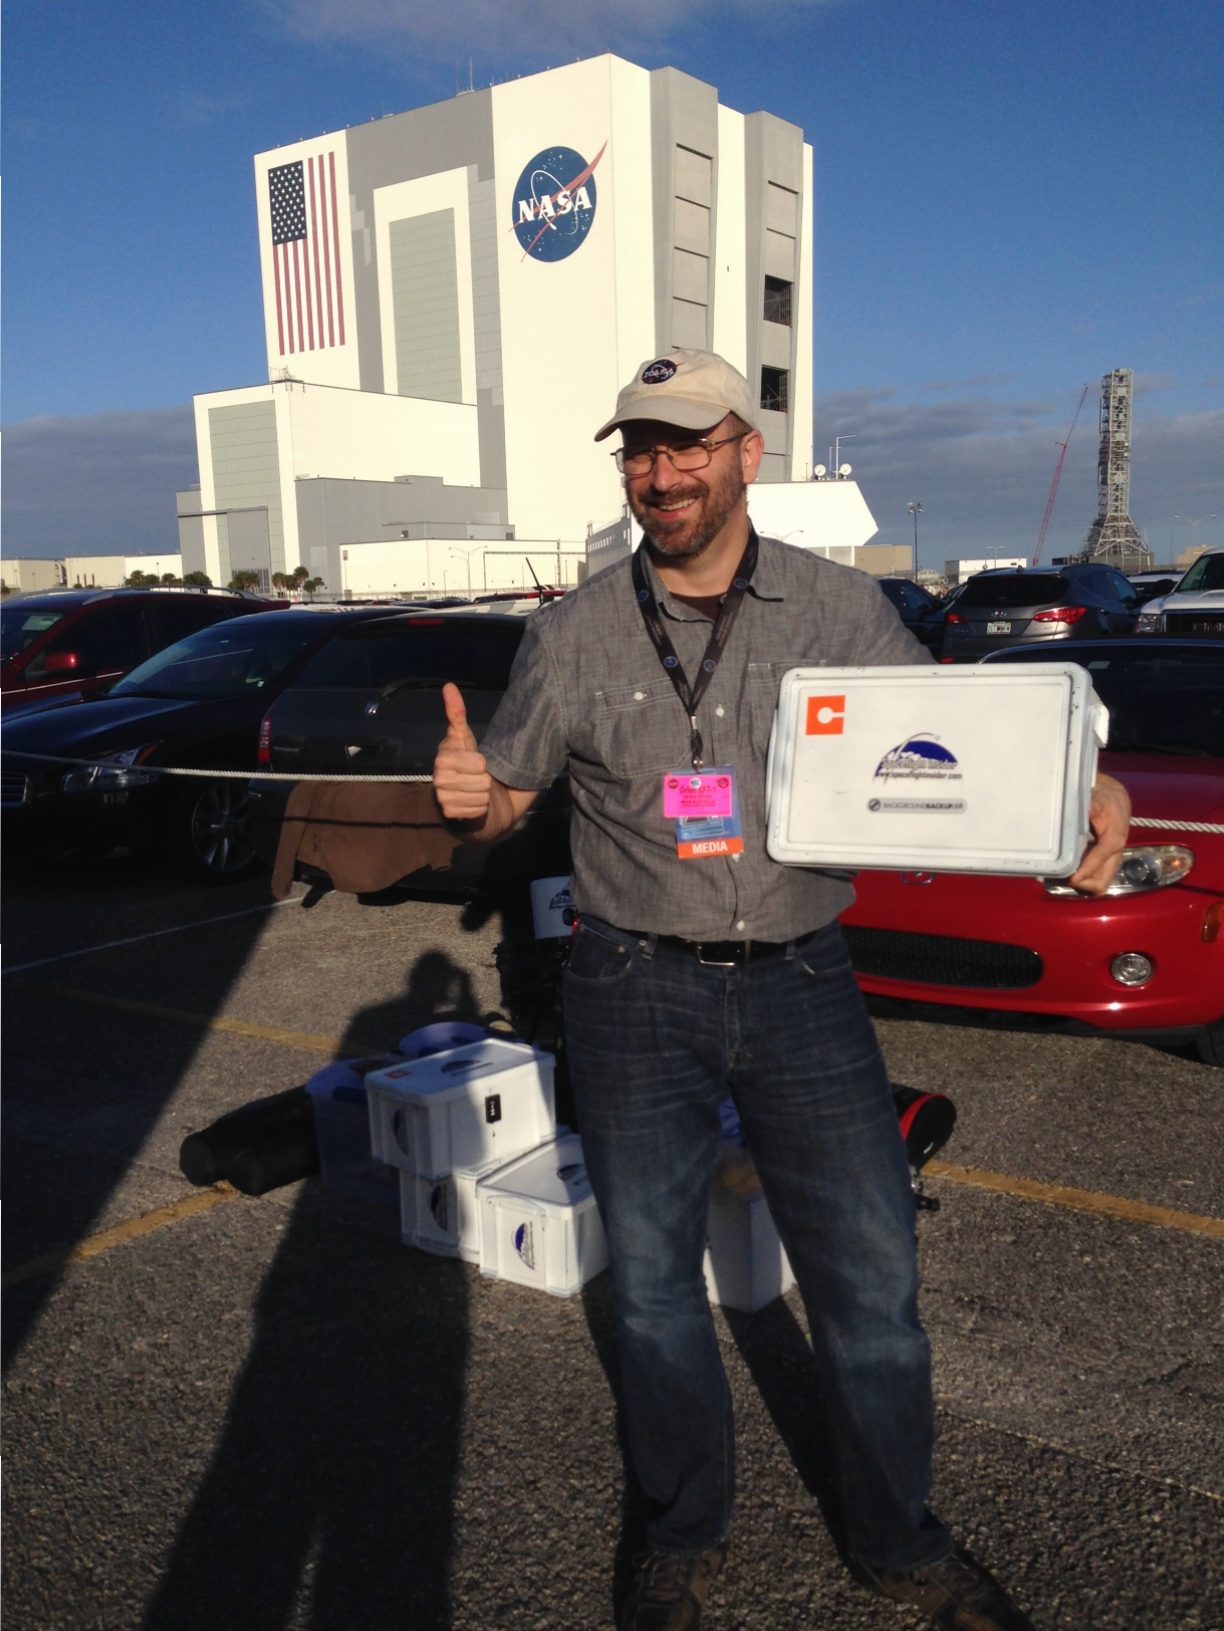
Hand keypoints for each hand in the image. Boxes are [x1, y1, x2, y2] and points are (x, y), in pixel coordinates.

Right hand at [433, 683, 491, 821]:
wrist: (466, 793)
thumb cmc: (467, 763)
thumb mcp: (465, 738)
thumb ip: (457, 714)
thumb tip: (449, 685)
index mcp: (442, 758)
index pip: (478, 762)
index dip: (482, 763)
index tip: (475, 763)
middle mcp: (438, 779)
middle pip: (482, 781)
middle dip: (484, 780)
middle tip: (474, 778)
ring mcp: (442, 799)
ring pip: (481, 796)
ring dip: (482, 795)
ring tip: (472, 790)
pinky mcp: (450, 815)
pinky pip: (478, 810)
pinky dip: (479, 808)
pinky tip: (470, 803)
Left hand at [1067, 772, 1130, 894]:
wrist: (1116, 799)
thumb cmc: (1105, 799)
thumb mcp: (1097, 800)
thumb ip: (1088, 809)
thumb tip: (1073, 817)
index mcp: (1114, 840)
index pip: (1099, 860)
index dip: (1084, 871)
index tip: (1070, 877)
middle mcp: (1115, 854)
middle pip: (1100, 882)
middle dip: (1082, 883)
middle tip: (1063, 875)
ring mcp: (1112, 860)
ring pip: (1099, 883)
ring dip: (1082, 883)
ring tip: (1064, 873)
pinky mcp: (1107, 861)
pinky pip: (1096, 877)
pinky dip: (1084, 878)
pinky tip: (1070, 868)